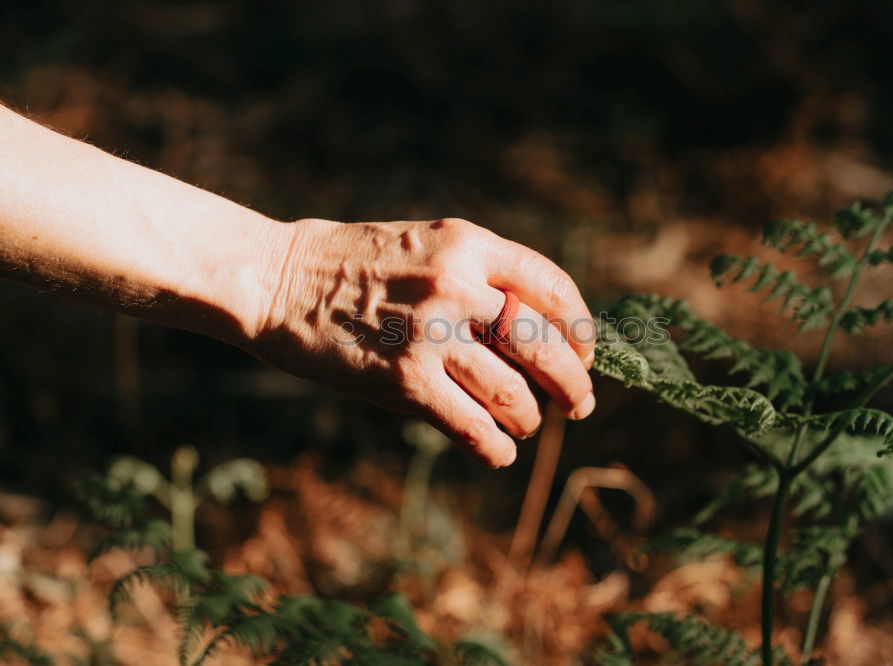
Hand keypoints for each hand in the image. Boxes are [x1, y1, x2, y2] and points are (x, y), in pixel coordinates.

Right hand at [251, 217, 595, 466]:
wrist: (280, 280)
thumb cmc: (356, 265)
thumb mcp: (427, 246)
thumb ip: (480, 278)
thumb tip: (539, 332)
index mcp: (468, 244)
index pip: (553, 289)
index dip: (581, 329)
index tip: (585, 353)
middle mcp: (457, 284)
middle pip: (545, 346)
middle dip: (573, 384)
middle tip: (579, 405)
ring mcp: (431, 334)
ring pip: (513, 393)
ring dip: (529, 418)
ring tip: (527, 425)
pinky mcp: (404, 381)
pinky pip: (472, 426)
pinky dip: (495, 447)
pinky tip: (499, 452)